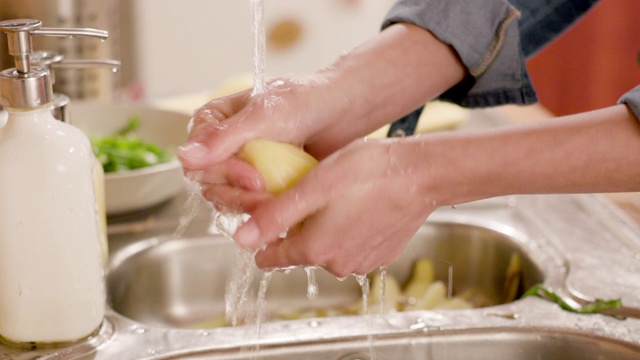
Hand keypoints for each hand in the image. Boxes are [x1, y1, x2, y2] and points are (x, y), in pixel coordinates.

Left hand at [232, 137, 436, 277]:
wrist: (421, 174)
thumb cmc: (366, 174)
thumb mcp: (310, 188)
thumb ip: (273, 216)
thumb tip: (242, 240)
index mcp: (313, 250)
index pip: (271, 258)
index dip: (264, 236)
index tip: (268, 214)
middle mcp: (336, 265)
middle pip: (301, 249)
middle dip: (299, 226)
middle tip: (311, 192)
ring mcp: (362, 262)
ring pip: (328, 246)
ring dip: (327, 226)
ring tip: (338, 195)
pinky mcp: (383, 254)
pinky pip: (354, 244)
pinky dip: (351, 228)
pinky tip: (360, 204)